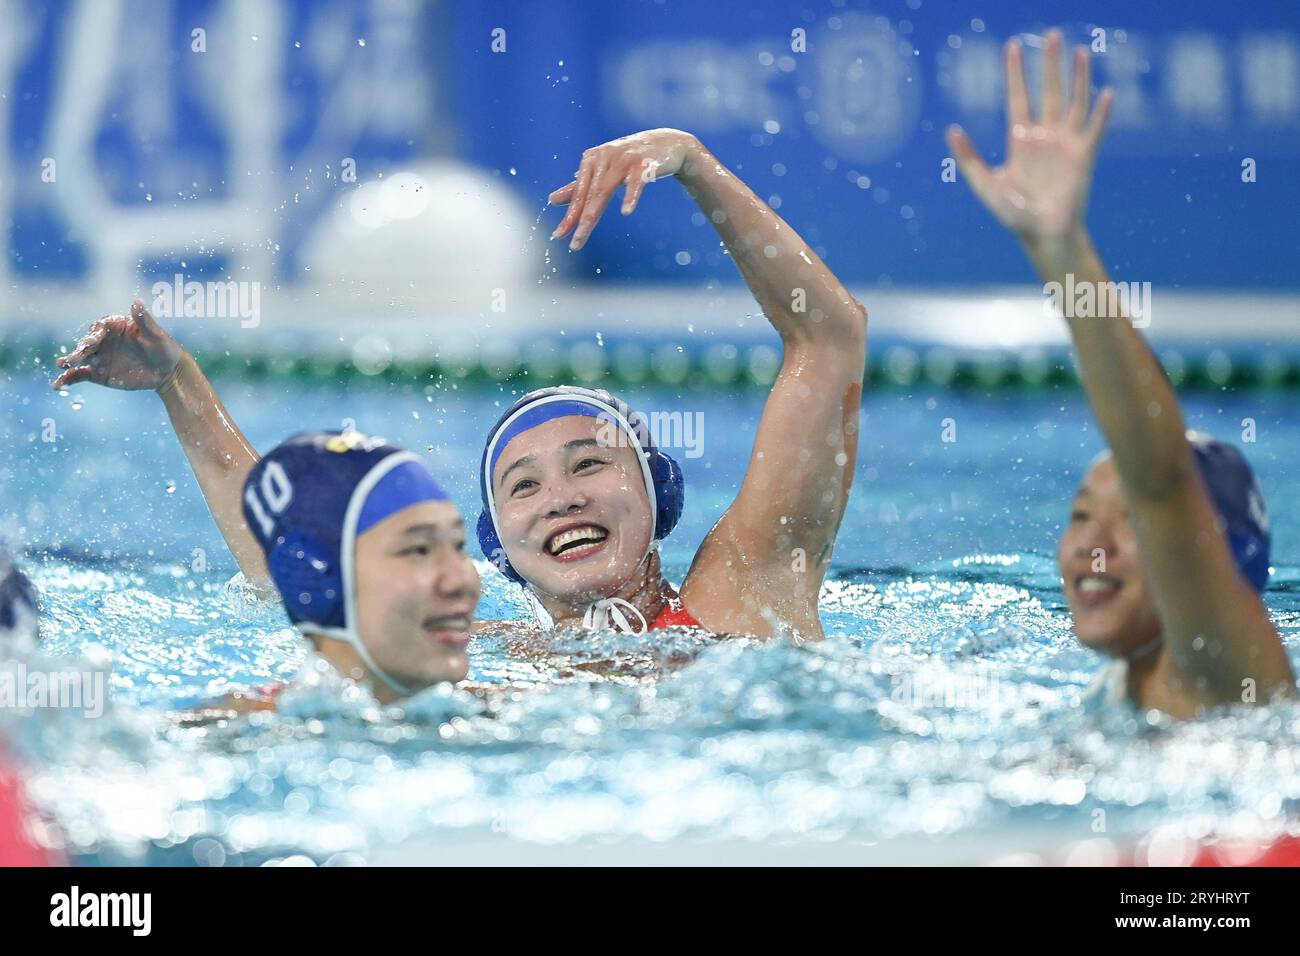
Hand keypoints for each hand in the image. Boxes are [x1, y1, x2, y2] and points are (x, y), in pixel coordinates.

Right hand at [52, 299, 184, 391]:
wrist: (167, 371)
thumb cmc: (164, 347)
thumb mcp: (156, 334)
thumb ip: (144, 320)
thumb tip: (136, 302)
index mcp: (114, 326)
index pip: (99, 328)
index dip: (95, 334)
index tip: (93, 341)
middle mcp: (102, 341)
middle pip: (86, 345)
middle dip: (78, 351)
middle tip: (70, 359)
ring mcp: (99, 357)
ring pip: (79, 359)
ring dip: (68, 363)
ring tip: (61, 366)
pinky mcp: (98, 373)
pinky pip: (79, 375)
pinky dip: (68, 379)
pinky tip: (58, 385)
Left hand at [548, 128, 699, 249]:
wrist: (667, 143)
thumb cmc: (630, 160)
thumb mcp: (603, 172)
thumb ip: (579, 187)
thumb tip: (551, 200)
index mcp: (591, 160)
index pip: (578, 193)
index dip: (569, 215)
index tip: (558, 236)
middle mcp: (604, 157)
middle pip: (590, 194)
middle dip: (579, 220)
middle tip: (573, 242)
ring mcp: (624, 160)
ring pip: (605, 190)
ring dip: (594, 213)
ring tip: (584, 233)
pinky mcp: (644, 164)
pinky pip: (636, 182)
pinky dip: (631, 196)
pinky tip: (626, 211)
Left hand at [946, 31, 1112, 241]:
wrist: (1042, 234)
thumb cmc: (1013, 213)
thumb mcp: (985, 184)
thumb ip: (969, 159)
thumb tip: (952, 130)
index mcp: (1021, 139)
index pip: (1018, 97)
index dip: (1015, 72)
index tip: (1012, 46)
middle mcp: (1045, 136)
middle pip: (1049, 91)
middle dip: (1049, 64)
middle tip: (1051, 33)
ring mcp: (1066, 144)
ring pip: (1074, 102)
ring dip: (1078, 77)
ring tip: (1080, 51)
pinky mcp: (1084, 157)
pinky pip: (1095, 130)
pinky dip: (1101, 113)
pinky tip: (1106, 93)